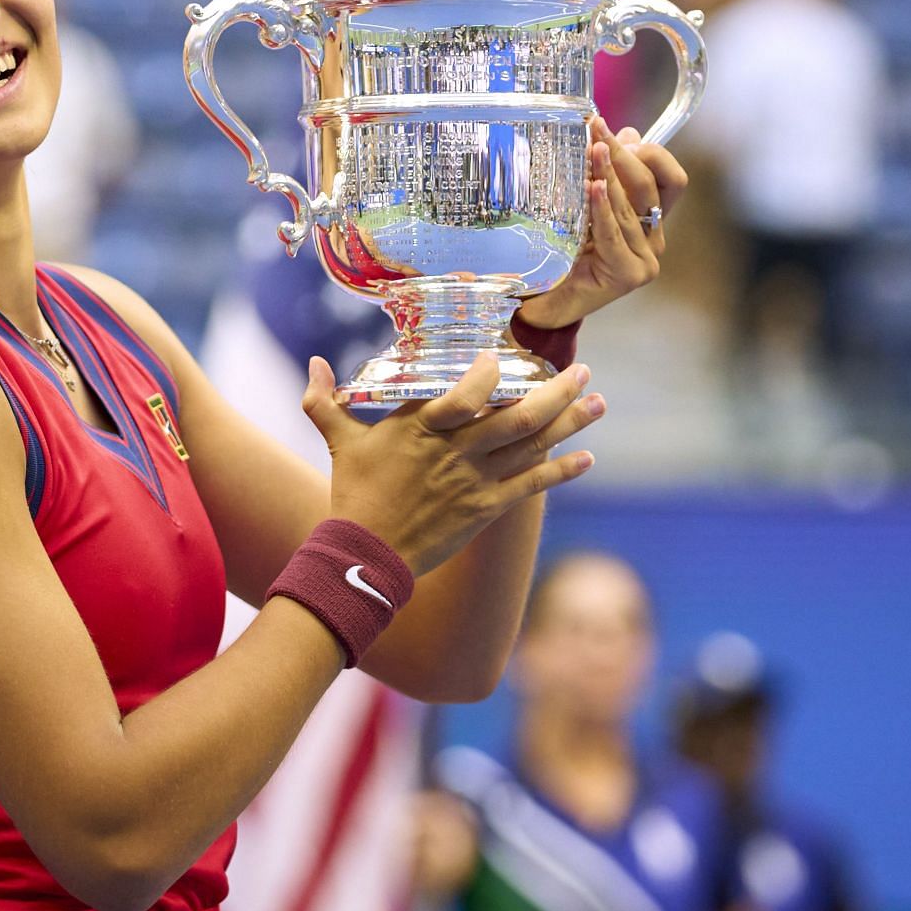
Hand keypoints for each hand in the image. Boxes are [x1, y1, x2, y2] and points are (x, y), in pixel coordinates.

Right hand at [300, 352, 604, 576]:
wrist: (365, 554)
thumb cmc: (353, 493)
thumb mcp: (339, 441)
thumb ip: (325, 400)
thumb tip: (312, 363)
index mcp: (422, 427)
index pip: (465, 394)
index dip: (489, 375)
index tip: (505, 357)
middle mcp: (456, 451)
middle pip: (517, 415)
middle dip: (556, 391)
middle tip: (583, 369)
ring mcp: (474, 480)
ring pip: (531, 445)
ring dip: (570, 423)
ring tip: (598, 402)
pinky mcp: (485, 509)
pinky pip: (531, 486)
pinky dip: (561, 471)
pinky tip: (588, 457)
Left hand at [514, 115, 688, 330]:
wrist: (542, 300)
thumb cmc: (562, 253)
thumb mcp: (585, 206)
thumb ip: (607, 175)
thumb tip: (629, 131)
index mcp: (651, 220)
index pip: (669, 178)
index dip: (649, 152)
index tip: (611, 131)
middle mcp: (655, 239)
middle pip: (647, 186)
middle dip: (621, 154)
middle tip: (596, 130)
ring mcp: (646, 259)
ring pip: (629, 207)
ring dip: (609, 175)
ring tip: (592, 150)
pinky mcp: (630, 274)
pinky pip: (614, 232)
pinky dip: (603, 208)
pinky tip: (594, 187)